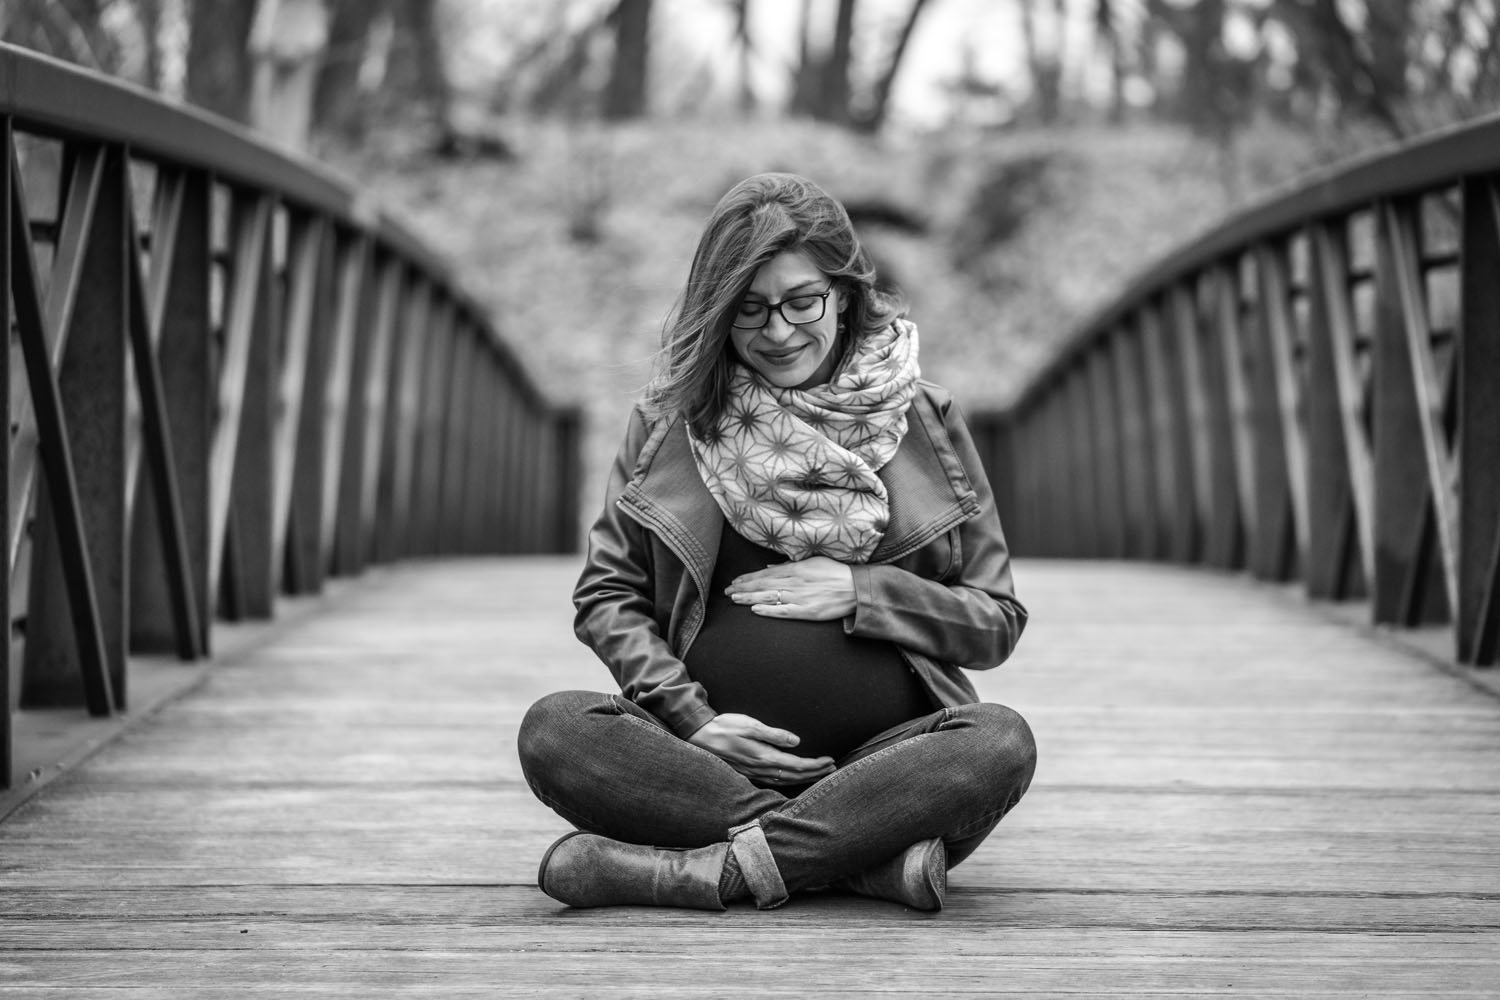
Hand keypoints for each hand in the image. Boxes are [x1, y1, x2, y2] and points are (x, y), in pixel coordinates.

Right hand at [686, 713, 834, 785]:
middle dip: (815, 772)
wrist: (699, 736)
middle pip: (794, 775)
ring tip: (818, 773)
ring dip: (804, 778)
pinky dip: (789, 781)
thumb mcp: (750, 725)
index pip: (797, 765)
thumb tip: (796, 742)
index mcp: (764, 756)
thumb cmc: (724, 727)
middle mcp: (761, 769)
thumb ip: (774, 734)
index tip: (829, 761)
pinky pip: (774, 781)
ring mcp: (754, 773)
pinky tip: (793, 778)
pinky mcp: (748, 773)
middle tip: (832, 768)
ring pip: (785, 781)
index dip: (815, 765)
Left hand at [725, 556, 855, 620]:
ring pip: (769, 597)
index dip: (748, 578)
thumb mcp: (812, 562)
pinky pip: (783, 611)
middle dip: (743, 587)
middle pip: (763, 585)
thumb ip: (790, 565)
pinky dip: (768, 610)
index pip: (765, 574)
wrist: (855, 588)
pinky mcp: (807, 612)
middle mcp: (794, 582)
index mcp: (795, 569)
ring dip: (749, 597)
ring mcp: (800, 597)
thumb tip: (770, 567)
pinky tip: (754, 610)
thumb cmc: (836, 573)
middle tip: (726, 591)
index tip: (735, 581)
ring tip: (734, 598)